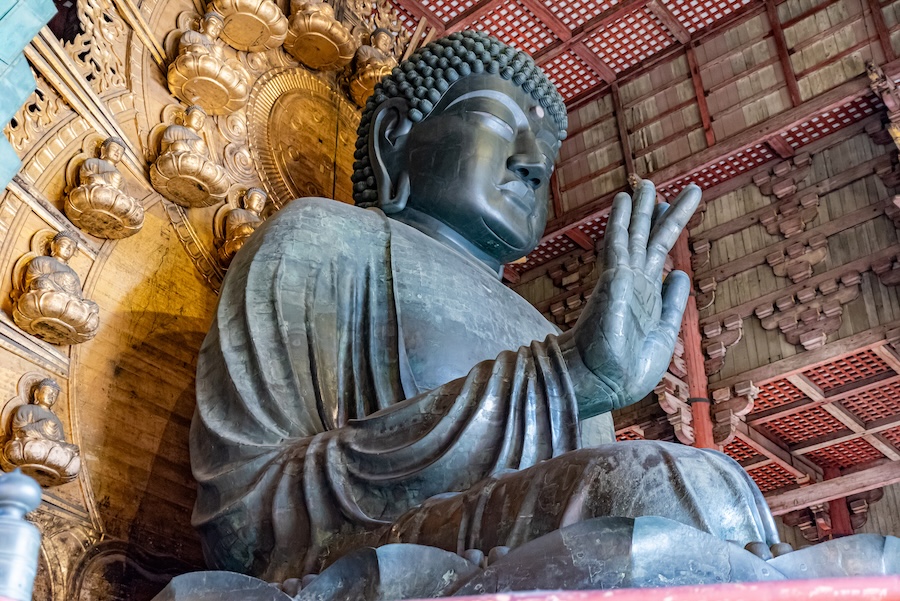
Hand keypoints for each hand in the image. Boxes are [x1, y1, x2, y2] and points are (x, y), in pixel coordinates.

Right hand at [559, 180, 700, 417]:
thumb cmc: (628, 369)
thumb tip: (680, 274)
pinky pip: (617, 243)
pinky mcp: (613, 280)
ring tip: (647, 182)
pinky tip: (624, 199)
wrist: (603, 382)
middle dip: (657, 212)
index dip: (665, 231)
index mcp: (646, 298)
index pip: (656, 257)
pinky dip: (621, 221)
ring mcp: (622, 280)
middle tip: (662, 186)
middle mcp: (633, 284)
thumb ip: (673, 304)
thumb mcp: (664, 334)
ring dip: (641, 208)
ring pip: (635, 235)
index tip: (670, 210)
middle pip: (648, 240)